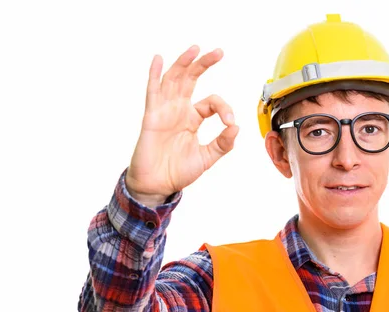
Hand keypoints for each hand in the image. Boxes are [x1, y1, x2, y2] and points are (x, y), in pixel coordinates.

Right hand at [126, 45, 238, 205]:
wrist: (158, 186)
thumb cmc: (178, 172)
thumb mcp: (207, 158)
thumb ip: (223, 143)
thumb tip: (236, 127)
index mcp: (192, 119)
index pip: (211, 102)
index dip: (224, 108)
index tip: (229, 123)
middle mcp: (178, 110)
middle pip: (191, 80)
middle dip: (204, 64)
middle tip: (218, 52)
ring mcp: (164, 111)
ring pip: (173, 80)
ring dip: (184, 63)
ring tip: (195, 49)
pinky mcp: (151, 117)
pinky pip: (152, 92)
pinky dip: (155, 75)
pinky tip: (159, 59)